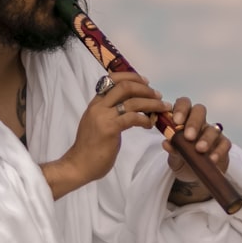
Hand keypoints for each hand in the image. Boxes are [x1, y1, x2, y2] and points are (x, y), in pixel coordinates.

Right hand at [42, 72, 170, 199]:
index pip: (113, 79)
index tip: (145, 82)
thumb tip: (130, 107)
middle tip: (157, 95)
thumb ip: (109, 113)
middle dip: (145, 88)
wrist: (78, 165)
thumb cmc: (90, 147)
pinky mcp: (110, 129)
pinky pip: (132, 118)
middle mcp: (98, 106)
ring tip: (162, 107)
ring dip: (151, 103)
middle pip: (125, 86)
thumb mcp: (97, 123)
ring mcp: (103, 116)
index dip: (132, 77)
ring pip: (132, 101)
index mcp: (95, 103)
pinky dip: (145, 119)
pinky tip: (150, 124)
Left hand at [162, 97, 231, 204]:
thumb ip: (171, 148)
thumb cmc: (182, 159)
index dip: (181, 109)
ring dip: (206, 139)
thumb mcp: (174, 155)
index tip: (176, 121)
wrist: (194, 176)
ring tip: (199, 150)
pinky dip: (218, 151)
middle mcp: (199, 122)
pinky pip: (224, 144)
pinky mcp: (223, 145)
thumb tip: (166, 143)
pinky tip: (211, 159)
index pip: (184, 104)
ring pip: (212, 129)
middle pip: (199, 111)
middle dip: (194, 122)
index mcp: (184, 119)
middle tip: (188, 136)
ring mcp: (212, 133)